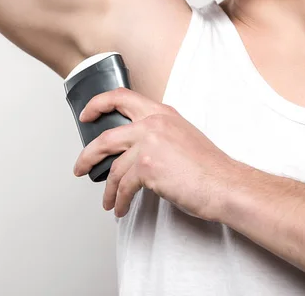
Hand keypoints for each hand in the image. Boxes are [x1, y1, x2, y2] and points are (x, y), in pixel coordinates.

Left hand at [73, 87, 241, 220]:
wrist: (225, 185)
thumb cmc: (209, 167)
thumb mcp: (182, 135)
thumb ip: (157, 134)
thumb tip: (133, 150)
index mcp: (161, 113)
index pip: (121, 96)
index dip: (98, 103)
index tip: (86, 114)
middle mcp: (152, 124)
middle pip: (106, 137)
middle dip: (87, 155)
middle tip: (80, 166)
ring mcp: (148, 144)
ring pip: (113, 168)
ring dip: (108, 189)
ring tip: (108, 201)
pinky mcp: (147, 167)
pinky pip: (124, 186)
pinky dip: (120, 200)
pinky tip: (121, 207)